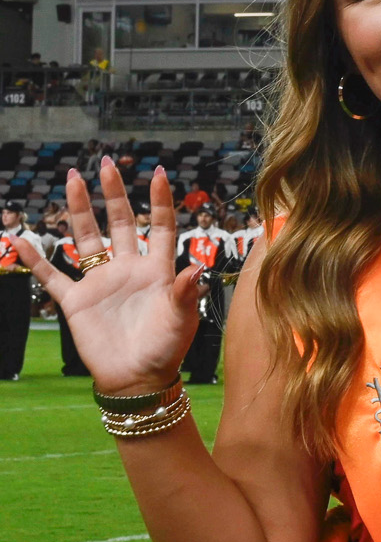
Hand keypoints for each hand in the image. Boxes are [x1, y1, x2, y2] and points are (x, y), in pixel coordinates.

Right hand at [18, 161, 202, 396]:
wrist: (137, 378)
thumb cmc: (166, 348)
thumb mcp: (182, 318)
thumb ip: (187, 291)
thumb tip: (197, 267)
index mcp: (158, 269)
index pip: (161, 226)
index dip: (160, 200)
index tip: (159, 172)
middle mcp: (129, 268)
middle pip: (121, 222)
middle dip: (113, 194)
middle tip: (106, 164)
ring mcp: (101, 282)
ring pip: (87, 238)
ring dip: (79, 211)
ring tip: (72, 179)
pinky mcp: (76, 302)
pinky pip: (52, 276)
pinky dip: (36, 259)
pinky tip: (21, 239)